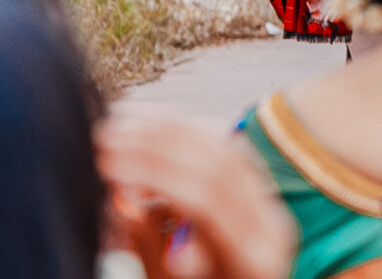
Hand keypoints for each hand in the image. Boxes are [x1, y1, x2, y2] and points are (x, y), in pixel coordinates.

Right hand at [96, 108, 295, 278]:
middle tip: (110, 136)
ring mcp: (269, 210)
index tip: (110, 164)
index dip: (156, 175)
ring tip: (125, 121)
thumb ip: (148, 249)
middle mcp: (271, 228)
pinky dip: (189, 134)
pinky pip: (227, 151)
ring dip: (173, 129)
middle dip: (159, 144)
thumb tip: (124, 203)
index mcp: (254, 260)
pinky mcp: (257, 198)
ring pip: (226, 148)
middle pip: (219, 165)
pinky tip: (154, 124)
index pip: (207, 200)